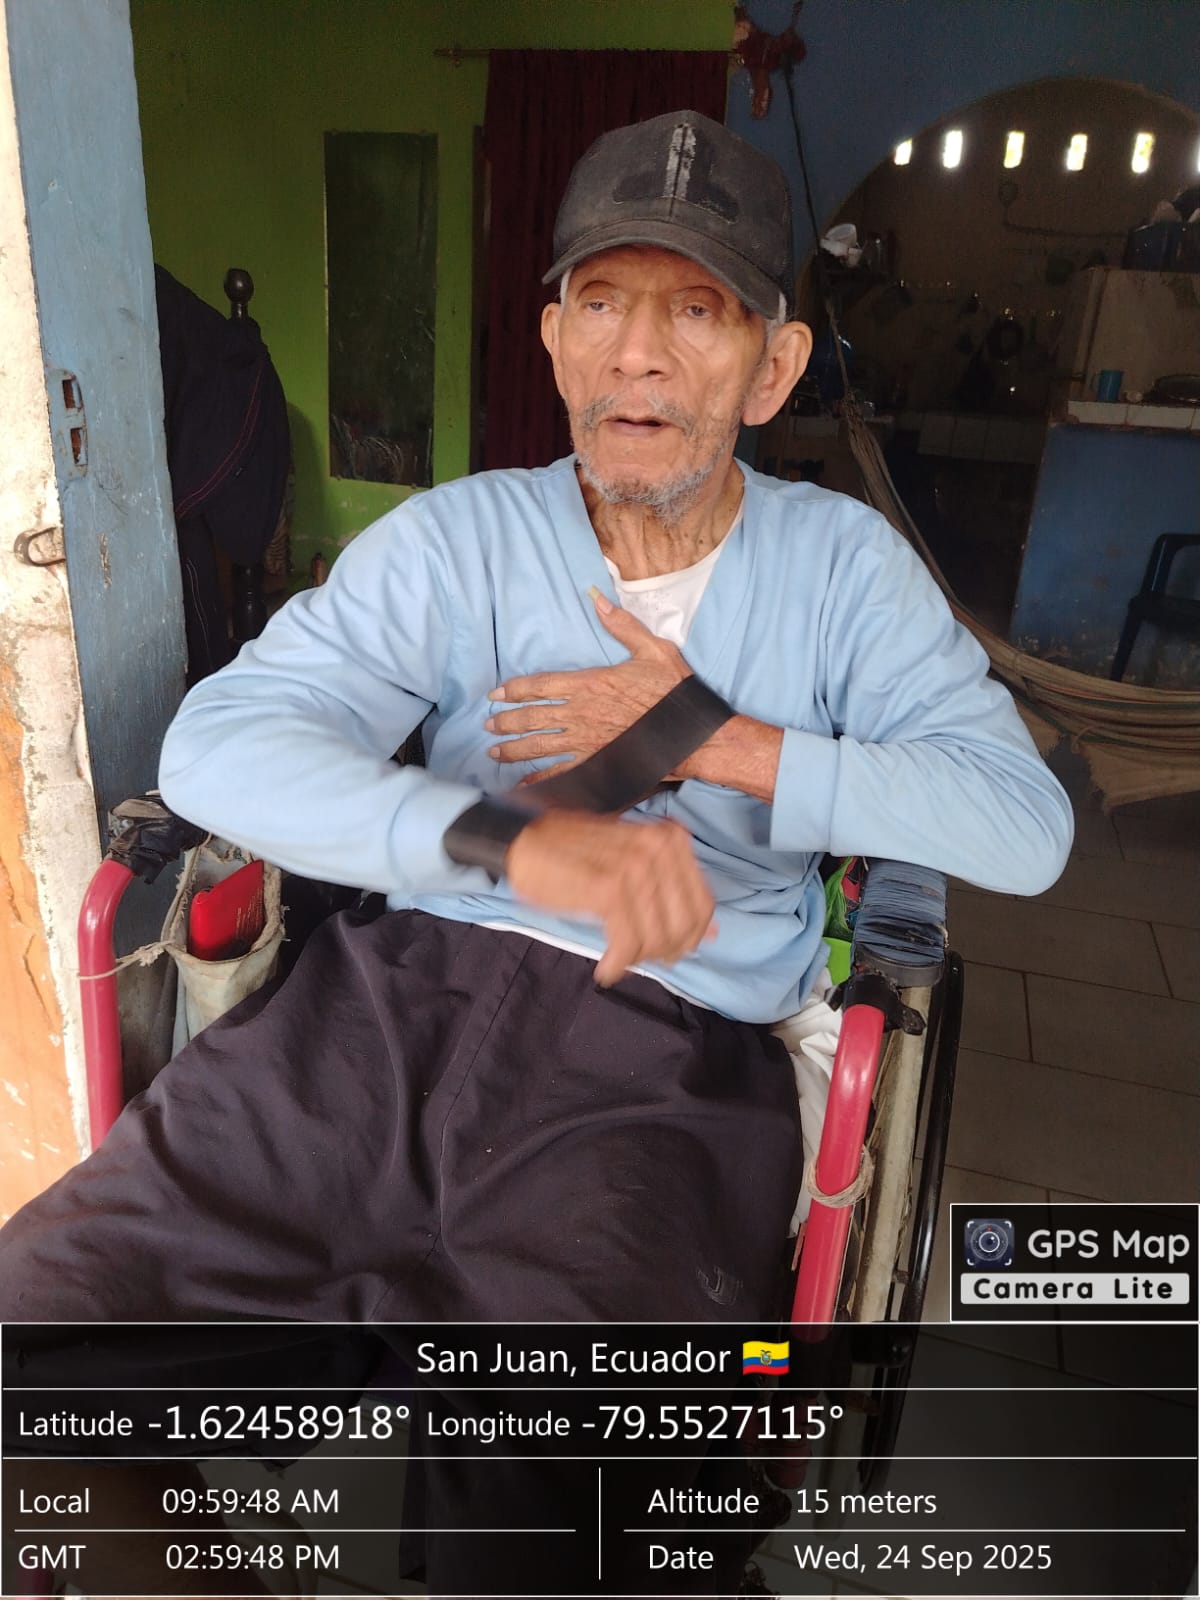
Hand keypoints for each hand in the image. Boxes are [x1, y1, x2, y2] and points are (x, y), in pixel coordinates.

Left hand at [486, 591, 689, 783]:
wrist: (693, 734)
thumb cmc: (674, 692)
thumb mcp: (653, 649)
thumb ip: (622, 626)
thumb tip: (599, 599)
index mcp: (590, 684)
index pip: (540, 686)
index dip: (514, 690)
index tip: (496, 694)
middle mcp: (581, 714)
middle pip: (532, 718)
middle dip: (506, 721)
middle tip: (488, 724)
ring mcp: (586, 742)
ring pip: (539, 747)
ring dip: (513, 749)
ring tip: (494, 751)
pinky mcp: (597, 764)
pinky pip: (561, 773)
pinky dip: (540, 780)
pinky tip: (524, 783)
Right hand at [505, 809, 715, 986]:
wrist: (523, 840)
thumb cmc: (574, 853)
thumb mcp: (631, 863)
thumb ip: (670, 890)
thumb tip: (710, 933)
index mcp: (671, 840)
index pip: (703, 904)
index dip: (689, 936)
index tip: (667, 949)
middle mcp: (660, 848)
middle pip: (685, 925)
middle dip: (664, 951)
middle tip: (639, 958)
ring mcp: (636, 867)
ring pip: (657, 938)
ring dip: (638, 959)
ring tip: (617, 959)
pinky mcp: (609, 888)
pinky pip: (627, 943)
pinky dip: (618, 963)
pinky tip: (606, 967)